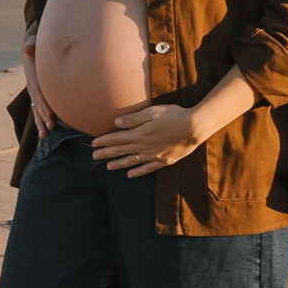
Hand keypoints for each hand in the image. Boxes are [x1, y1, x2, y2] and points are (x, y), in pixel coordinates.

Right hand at [21, 40, 55, 133]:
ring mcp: (34, 92)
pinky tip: (45, 132)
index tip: (50, 113)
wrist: (30, 49)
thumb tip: (28, 48)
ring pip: (36, 109)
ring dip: (40, 122)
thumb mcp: (32, 43)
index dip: (43, 103)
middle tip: (51, 126)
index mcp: (31, 76)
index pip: (38, 92)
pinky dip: (41, 120)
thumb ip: (31, 45)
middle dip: (43, 116)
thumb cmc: (34, 46)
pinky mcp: (38, 95)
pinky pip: (38, 109)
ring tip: (45, 135)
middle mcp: (31, 86)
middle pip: (37, 104)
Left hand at [89, 102, 212, 175]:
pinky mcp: (163, 161)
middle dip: (106, 154)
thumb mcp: (152, 112)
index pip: (117, 138)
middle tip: (94, 157)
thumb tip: (116, 123)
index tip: (93, 144)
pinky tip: (130, 175)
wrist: (194, 128)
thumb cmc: (173, 115)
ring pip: (131, 161)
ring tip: (108, 167)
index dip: (104, 141)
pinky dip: (138, 172)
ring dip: (118, 164)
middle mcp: (144, 146)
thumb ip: (134, 119)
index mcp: (139, 133)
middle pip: (121, 150)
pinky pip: (147, 168)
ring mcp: (153, 155)